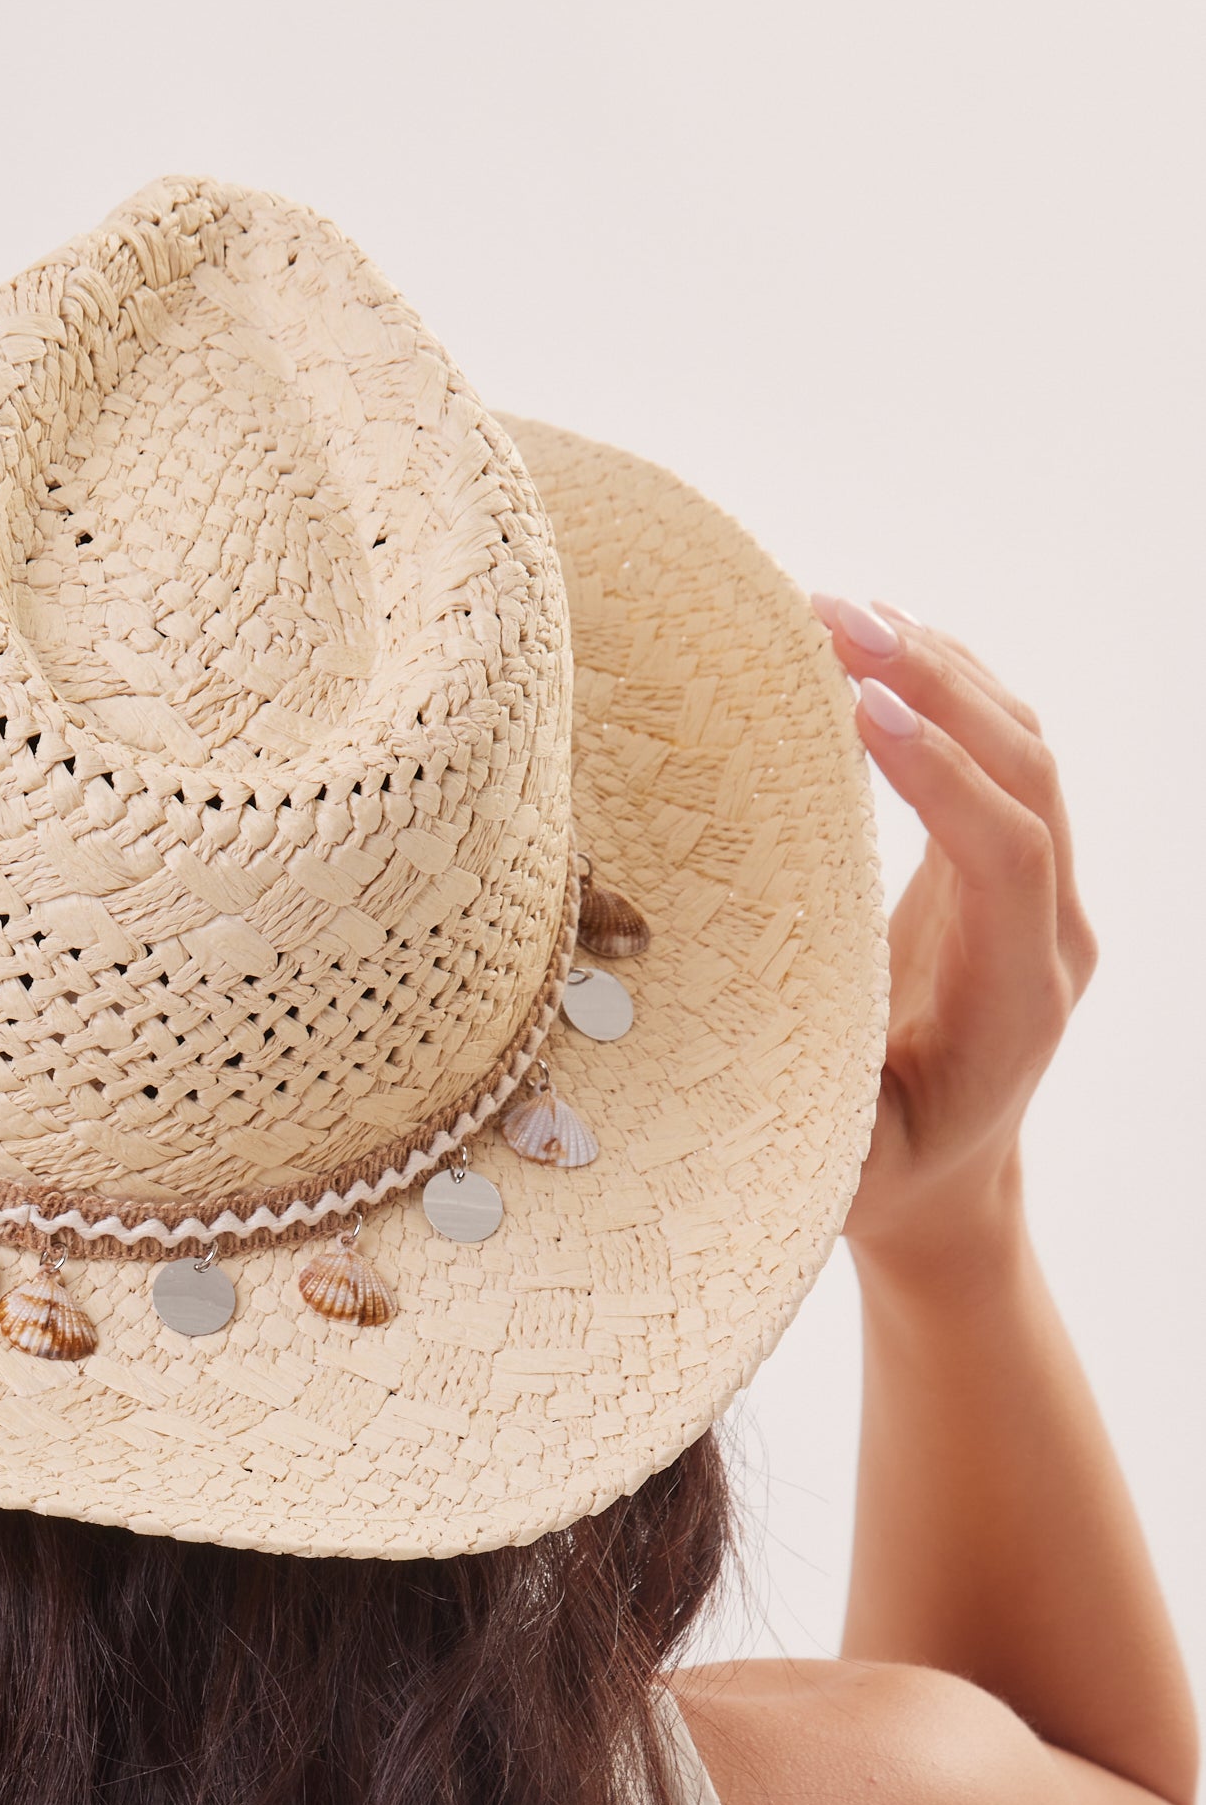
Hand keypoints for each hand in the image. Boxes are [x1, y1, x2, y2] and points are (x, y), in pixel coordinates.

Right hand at [810, 598, 1095, 1276]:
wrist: (949, 1192)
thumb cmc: (883, 1186)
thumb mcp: (847, 1173)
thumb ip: (824, 1116)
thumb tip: (754, 1053)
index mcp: (1019, 999)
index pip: (1008, 852)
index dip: (940, 775)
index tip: (858, 711)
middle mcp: (1051, 932)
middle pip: (1027, 772)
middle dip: (938, 685)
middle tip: (837, 621)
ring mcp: (1038, 893)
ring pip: (1018, 747)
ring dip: (936, 669)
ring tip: (839, 613)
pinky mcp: (1002, 870)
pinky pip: (993, 758)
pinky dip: (939, 692)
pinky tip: (872, 649)